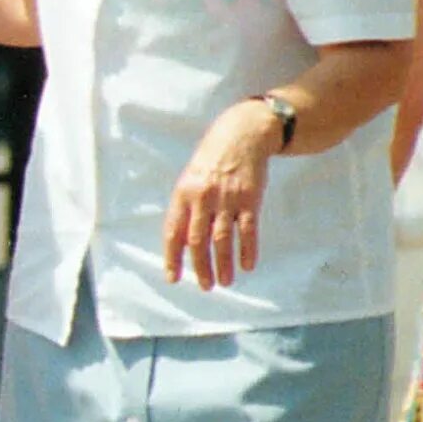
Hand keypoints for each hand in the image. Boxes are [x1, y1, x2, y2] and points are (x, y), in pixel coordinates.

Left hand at [161, 102, 281, 288]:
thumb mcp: (190, 178)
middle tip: (205, 286)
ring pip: (222, 239)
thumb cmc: (212, 160)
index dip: (172, 257)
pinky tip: (247, 265)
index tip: (173, 278)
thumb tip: (182, 242)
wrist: (241, 135)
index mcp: (183, 194)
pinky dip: (247, 250)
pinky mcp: (249, 199)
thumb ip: (186, 207)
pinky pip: (247, 230)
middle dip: (200, 267)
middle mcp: (203, 198)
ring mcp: (227, 199)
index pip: (173, 232)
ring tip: (224, 282)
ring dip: (223, 264)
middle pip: (198, 240)